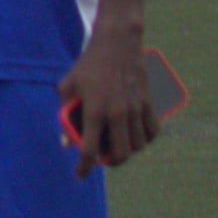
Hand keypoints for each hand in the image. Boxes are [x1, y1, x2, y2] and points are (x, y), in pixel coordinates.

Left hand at [61, 28, 155, 174]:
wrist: (117, 43)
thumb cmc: (88, 65)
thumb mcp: (68, 85)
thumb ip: (65, 114)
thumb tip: (65, 142)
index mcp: (94, 109)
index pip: (89, 148)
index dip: (83, 166)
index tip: (79, 174)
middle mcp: (117, 113)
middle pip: (120, 154)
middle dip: (110, 162)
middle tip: (102, 158)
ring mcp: (135, 109)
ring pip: (138, 146)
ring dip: (128, 151)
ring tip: (117, 146)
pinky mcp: (148, 103)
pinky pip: (152, 132)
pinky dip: (145, 139)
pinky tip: (135, 136)